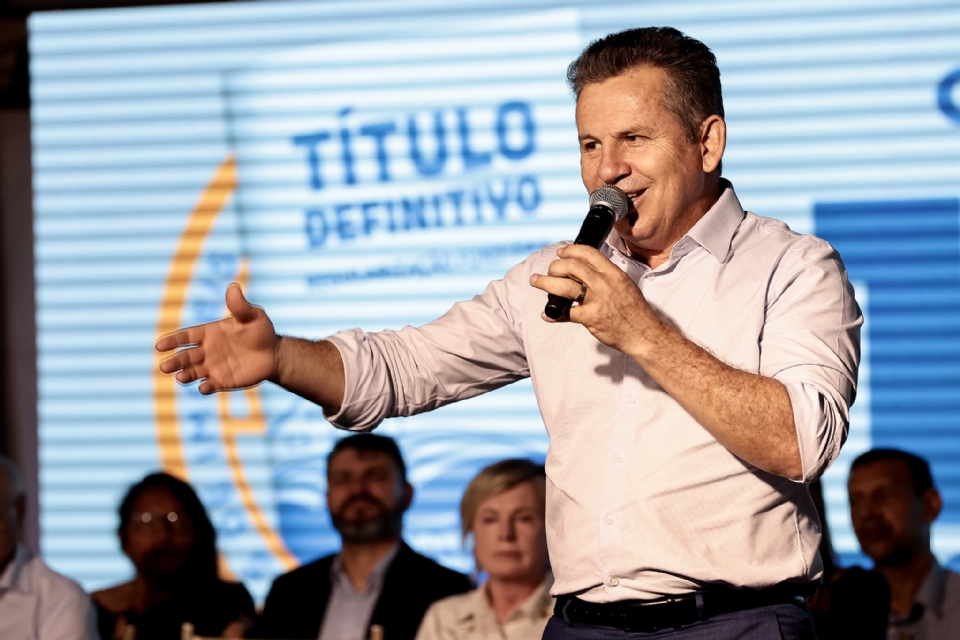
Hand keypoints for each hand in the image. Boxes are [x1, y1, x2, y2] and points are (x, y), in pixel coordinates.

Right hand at [156, 283, 279, 394]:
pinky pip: (211, 385)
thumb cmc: (261, 331)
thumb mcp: (253, 316)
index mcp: (209, 333)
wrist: (274, 353)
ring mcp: (213, 367)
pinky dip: (206, 387)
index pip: (186, 336)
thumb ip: (240, 306)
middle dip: (175, 361)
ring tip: (181, 377)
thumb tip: (233, 287)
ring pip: (194, 372)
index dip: (172, 340)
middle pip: (185, 356)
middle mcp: (206, 350)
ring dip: (185, 375)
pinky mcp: (222, 381)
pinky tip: (204, 388)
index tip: (159, 345)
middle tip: (164, 367)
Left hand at [529, 244, 660, 354]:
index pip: (588, 253)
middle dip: (555, 267)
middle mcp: (604, 283)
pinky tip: (548, 313)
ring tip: (537, 281)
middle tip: (550, 271)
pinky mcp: (590, 317)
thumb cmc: (634, 311)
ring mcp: (597, 300)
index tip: (561, 253)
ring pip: (564, 286)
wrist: (643, 333)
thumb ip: (605, 276)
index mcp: (613, 273)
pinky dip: (554, 313)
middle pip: (571, 267)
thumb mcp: (624, 285)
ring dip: (546, 283)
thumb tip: (584, 271)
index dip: (570, 250)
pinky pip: (566, 312)